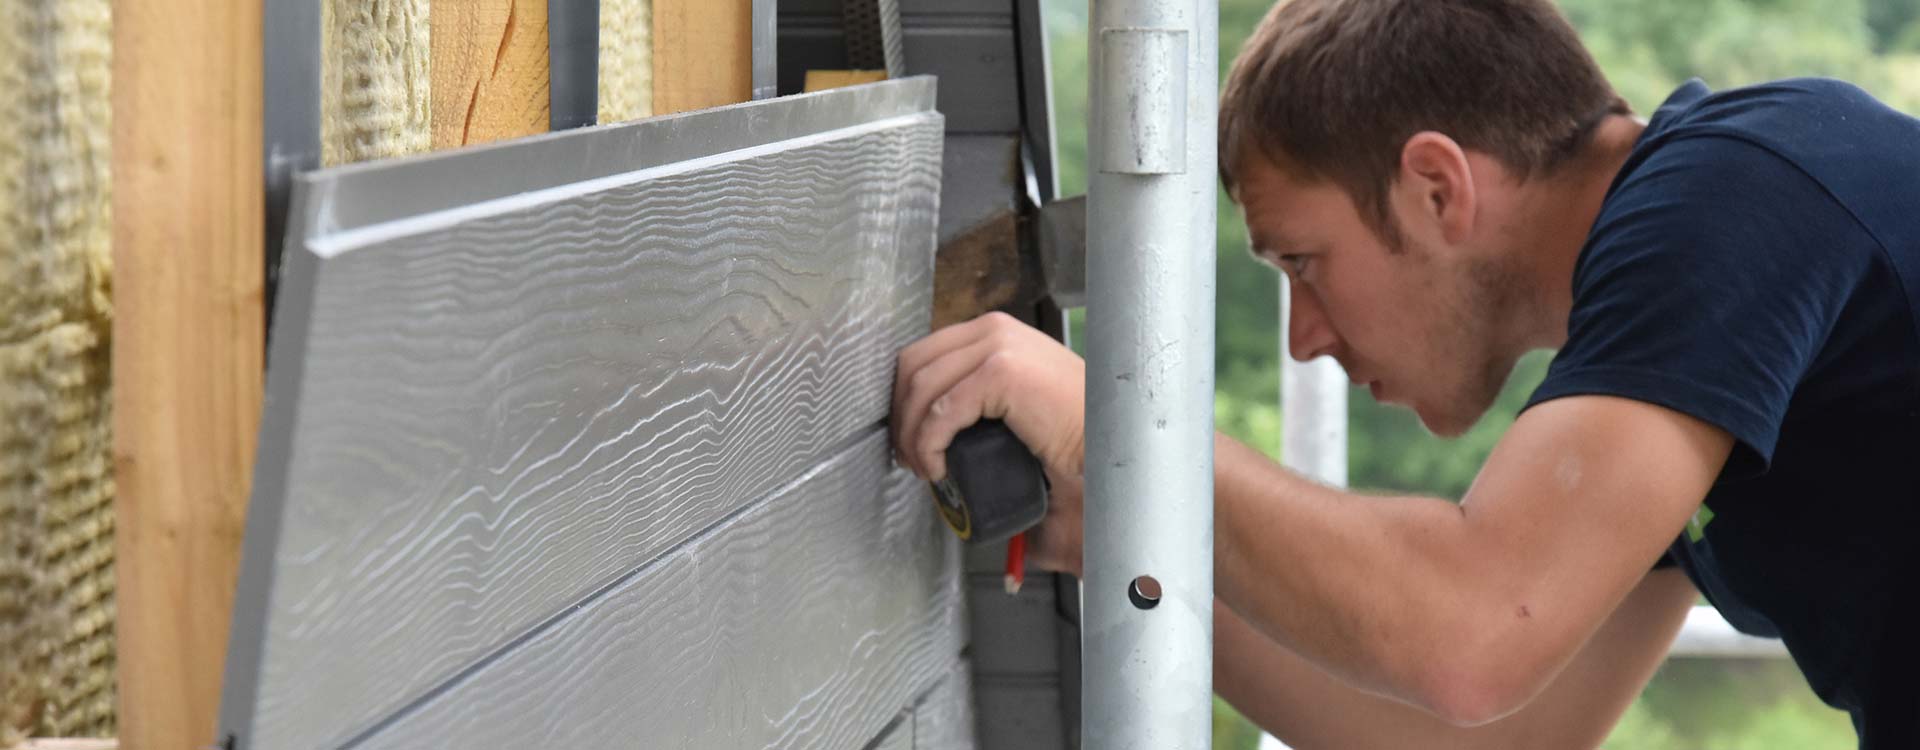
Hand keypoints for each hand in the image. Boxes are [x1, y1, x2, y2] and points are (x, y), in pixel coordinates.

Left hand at [891, 312, 1087, 575]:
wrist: (1113, 450)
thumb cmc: (1078, 443)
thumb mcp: (1016, 412)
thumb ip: (978, 415)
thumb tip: (939, 448)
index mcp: (996, 333)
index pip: (924, 355)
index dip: (904, 400)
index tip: (907, 439)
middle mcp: (995, 329)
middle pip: (913, 365)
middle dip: (901, 416)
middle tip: (910, 459)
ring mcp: (998, 345)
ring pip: (921, 388)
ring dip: (911, 435)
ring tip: (925, 469)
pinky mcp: (1001, 371)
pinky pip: (941, 410)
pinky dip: (928, 444)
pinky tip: (938, 468)